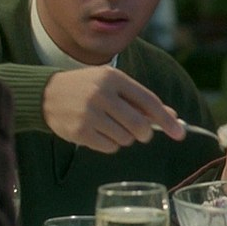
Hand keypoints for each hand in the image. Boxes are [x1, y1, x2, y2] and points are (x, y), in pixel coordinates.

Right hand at [42, 66, 184, 152]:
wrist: (46, 94)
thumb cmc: (87, 88)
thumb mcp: (113, 84)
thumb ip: (140, 99)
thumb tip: (172, 116)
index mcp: (114, 78)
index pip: (149, 101)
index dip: (166, 119)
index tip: (179, 133)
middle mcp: (102, 94)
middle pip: (139, 125)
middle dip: (144, 133)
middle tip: (140, 133)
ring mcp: (89, 113)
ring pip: (125, 139)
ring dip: (124, 138)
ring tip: (110, 126)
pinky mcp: (80, 131)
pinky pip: (109, 147)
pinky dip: (110, 144)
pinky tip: (98, 133)